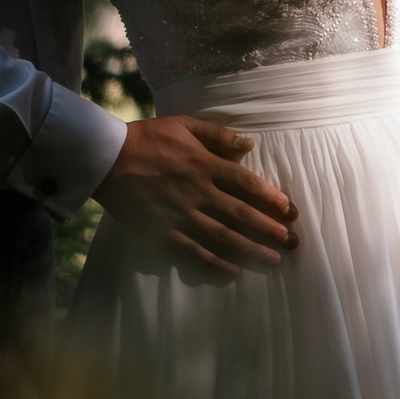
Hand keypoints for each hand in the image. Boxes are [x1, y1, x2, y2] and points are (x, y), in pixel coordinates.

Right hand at [93, 114, 300, 283]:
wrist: (107, 158)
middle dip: (269, 230)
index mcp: (205, 164)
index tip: (290, 211)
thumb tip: (249, 144)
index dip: (271, 198)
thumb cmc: (147, 138)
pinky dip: (215, 264)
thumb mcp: (185, 125)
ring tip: (273, 262)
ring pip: (223, 237)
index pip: (246, 183)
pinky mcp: (164, 232)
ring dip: (251, 252)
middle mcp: (198, 192)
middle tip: (292, 243)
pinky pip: (194, 252)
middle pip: (241, 214)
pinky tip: (233, 273)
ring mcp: (181, 215)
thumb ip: (218, 135)